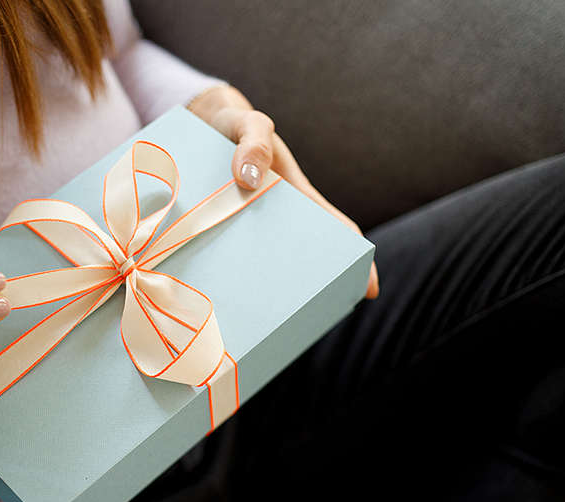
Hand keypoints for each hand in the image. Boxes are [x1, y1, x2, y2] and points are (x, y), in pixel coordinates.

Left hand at [188, 85, 379, 298]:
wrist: (195, 118)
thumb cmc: (233, 124)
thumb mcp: (249, 124)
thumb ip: (254, 141)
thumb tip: (250, 180)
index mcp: (294, 198)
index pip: (334, 230)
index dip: (357, 260)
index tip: (369, 288)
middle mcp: (272, 220)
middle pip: (294, 260)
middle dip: (301, 288)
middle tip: (294, 318)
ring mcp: (241, 228)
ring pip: (255, 267)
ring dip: (256, 289)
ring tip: (247, 319)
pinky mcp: (209, 231)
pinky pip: (215, 258)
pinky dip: (215, 276)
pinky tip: (202, 296)